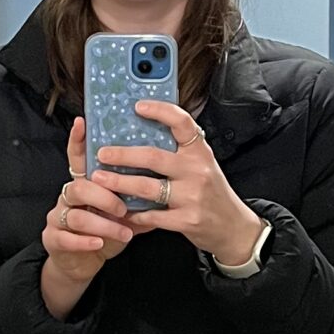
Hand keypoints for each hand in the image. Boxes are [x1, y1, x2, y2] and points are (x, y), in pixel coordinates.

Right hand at [40, 118, 135, 316]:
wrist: (83, 263)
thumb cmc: (105, 232)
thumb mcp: (123, 214)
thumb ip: (136, 199)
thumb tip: (165, 183)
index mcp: (85, 184)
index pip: (79, 158)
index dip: (78, 140)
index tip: (83, 122)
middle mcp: (68, 197)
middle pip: (79, 186)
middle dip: (104, 196)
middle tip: (124, 208)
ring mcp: (58, 217)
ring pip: (75, 215)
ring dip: (102, 224)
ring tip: (123, 232)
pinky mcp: (53, 239)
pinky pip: (66, 238)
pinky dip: (85, 241)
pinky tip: (99, 244)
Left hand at [96, 101, 262, 266]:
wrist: (233, 226)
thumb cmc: (211, 192)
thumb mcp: (202, 165)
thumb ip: (179, 152)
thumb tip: (143, 132)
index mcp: (200, 152)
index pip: (182, 123)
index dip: (160, 111)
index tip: (138, 106)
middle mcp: (197, 171)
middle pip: (154, 157)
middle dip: (123, 155)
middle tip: (101, 153)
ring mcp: (192, 196)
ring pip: (148, 187)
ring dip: (120, 183)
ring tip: (100, 179)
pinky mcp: (187, 220)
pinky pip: (152, 216)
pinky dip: (133, 214)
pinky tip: (121, 211)